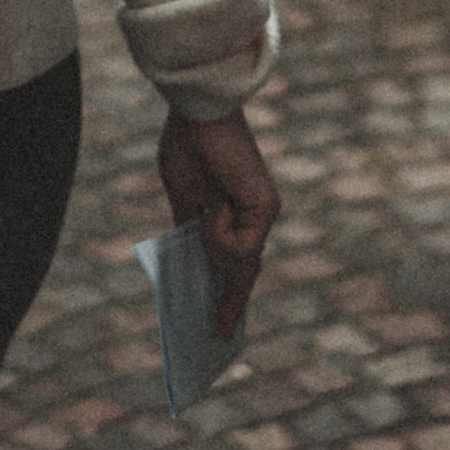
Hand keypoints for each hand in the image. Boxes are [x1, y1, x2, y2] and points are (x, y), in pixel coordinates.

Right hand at [157, 106, 280, 337]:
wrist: (199, 114)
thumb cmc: (188, 145)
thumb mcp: (183, 197)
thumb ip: (191, 229)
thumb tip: (195, 263)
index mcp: (232, 211)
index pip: (234, 260)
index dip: (229, 293)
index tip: (221, 325)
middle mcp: (252, 215)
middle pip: (245, 273)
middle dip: (231, 305)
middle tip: (221, 336)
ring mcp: (261, 213)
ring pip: (239, 263)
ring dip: (214, 247)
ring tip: (207, 210)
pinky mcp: (266, 210)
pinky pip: (239, 248)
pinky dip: (220, 234)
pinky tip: (215, 206)